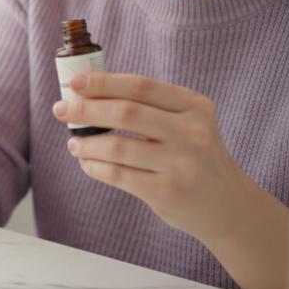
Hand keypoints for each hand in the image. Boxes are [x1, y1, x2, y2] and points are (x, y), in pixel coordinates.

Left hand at [51, 72, 251, 242]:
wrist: (228, 207)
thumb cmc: (194, 157)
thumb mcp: (187, 123)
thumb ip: (148, 107)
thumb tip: (87, 94)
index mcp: (194, 106)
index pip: (140, 86)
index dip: (103, 82)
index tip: (74, 83)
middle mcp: (192, 132)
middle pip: (125, 113)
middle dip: (85, 110)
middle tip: (61, 110)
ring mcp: (181, 164)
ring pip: (117, 147)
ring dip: (86, 143)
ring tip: (74, 143)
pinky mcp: (168, 192)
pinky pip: (118, 175)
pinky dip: (95, 167)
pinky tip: (87, 162)